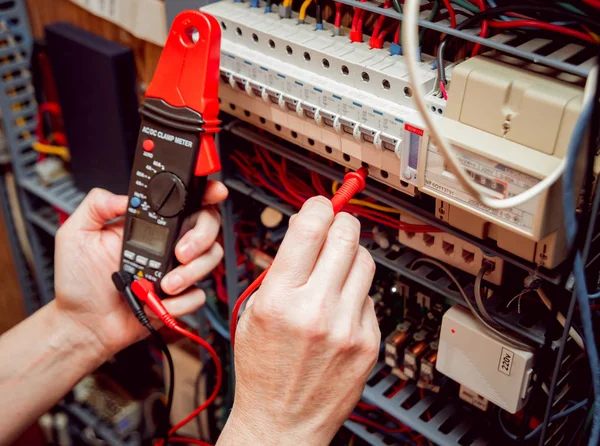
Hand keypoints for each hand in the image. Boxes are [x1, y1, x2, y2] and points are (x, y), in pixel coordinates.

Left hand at [54, 182, 226, 360]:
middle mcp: (168, 243)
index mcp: (150, 225)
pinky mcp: (181, 296)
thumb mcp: (75, 233)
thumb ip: (97, 204)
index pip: (184, 201)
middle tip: (181, 252)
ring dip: (190, 272)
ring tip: (164, 284)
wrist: (84, 323)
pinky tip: (158, 302)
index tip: (213, 193)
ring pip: (210, 258)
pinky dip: (181, 302)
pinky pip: (199, 294)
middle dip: (202, 236)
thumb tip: (129, 196)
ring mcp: (177, 269)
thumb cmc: (79, 281)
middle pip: (209, 226)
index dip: (205, 193)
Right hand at [220, 196, 379, 445]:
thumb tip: (305, 231)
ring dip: (351, 255)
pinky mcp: (368, 341)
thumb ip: (279, 269)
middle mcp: (316, 309)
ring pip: (365, 261)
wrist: (282, 422)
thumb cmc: (263, 370)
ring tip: (336, 269)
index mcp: (279, 298)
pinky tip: (340, 308)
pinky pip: (369, 297)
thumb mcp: (252, 312)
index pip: (310, 228)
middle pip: (346, 236)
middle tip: (336, 225)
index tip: (321, 204)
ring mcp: (347, 326)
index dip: (318, 206)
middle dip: (342, 222)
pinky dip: (356, 294)